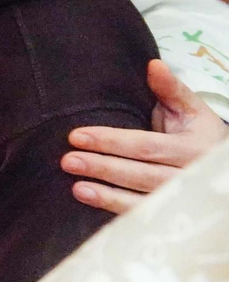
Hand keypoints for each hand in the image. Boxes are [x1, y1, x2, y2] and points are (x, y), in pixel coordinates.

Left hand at [63, 59, 227, 213]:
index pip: (146, 146)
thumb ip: (171, 89)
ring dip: (107, 195)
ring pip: (142, 200)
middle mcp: (189, 177)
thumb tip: (153, 65)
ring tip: (77, 187)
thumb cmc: (199, 134)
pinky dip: (116, 210)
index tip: (76, 136)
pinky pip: (142, 216)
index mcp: (194, 149)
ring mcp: (181, 200)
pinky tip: (92, 202)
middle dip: (103, 167)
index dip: (111, 142)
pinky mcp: (170, 215)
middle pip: (141, 174)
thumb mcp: (192, 110)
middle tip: (68, 160)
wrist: (221, 168)